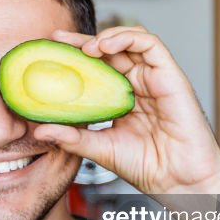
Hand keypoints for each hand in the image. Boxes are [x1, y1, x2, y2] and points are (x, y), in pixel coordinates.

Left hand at [34, 26, 219, 195]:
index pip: (97, 67)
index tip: (51, 52)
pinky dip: (128, 37)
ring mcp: (155, 79)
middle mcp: (139, 85)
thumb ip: (73, 137)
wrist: (179, 183)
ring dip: (105, 36)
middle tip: (58, 39)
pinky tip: (106, 45)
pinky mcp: (171, 76)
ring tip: (85, 47)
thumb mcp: (100, 149)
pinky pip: (151, 44)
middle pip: (111, 50)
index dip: (75, 56)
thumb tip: (40, 130)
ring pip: (131, 40)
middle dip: (83, 40)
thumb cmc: (148, 167)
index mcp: (122, 98)